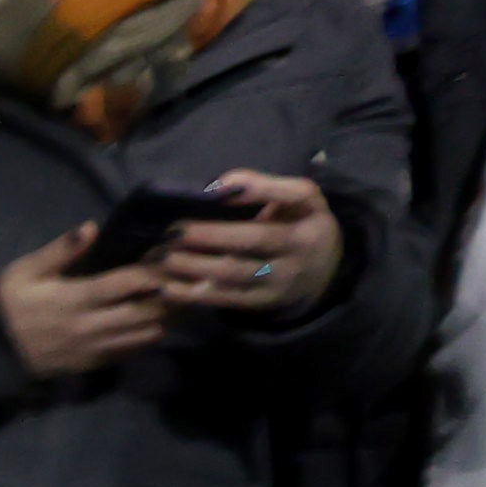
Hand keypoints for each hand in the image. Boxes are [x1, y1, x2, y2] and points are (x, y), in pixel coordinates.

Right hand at [0, 227, 171, 377]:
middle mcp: (90, 326)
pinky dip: (146, 335)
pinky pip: (130, 351)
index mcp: (75, 299)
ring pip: (144, 334)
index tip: (167, 257)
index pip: (128, 283)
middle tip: (177, 279)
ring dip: (161, 316)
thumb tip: (90, 228)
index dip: (154, 270)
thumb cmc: (6, 307)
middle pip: (146, 311)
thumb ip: (58, 251)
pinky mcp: (92, 364)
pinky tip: (148, 321)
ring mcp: (93, 348)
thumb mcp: (23, 272)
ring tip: (168, 298)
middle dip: (166, 294)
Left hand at [160, 172, 338, 319]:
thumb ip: (264, 186)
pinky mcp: (262, 302)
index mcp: (312, 215)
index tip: (218, 188)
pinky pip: (226, 298)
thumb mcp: (297, 201)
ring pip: (235, 272)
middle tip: (174, 230)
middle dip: (211, 234)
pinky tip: (167, 286)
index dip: (260, 189)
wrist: (321, 272)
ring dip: (195, 265)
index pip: (295, 195)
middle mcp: (300, 248)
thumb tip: (221, 184)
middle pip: (255, 239)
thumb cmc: (297, 224)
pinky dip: (194, 293)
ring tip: (164, 256)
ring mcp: (281, 279)